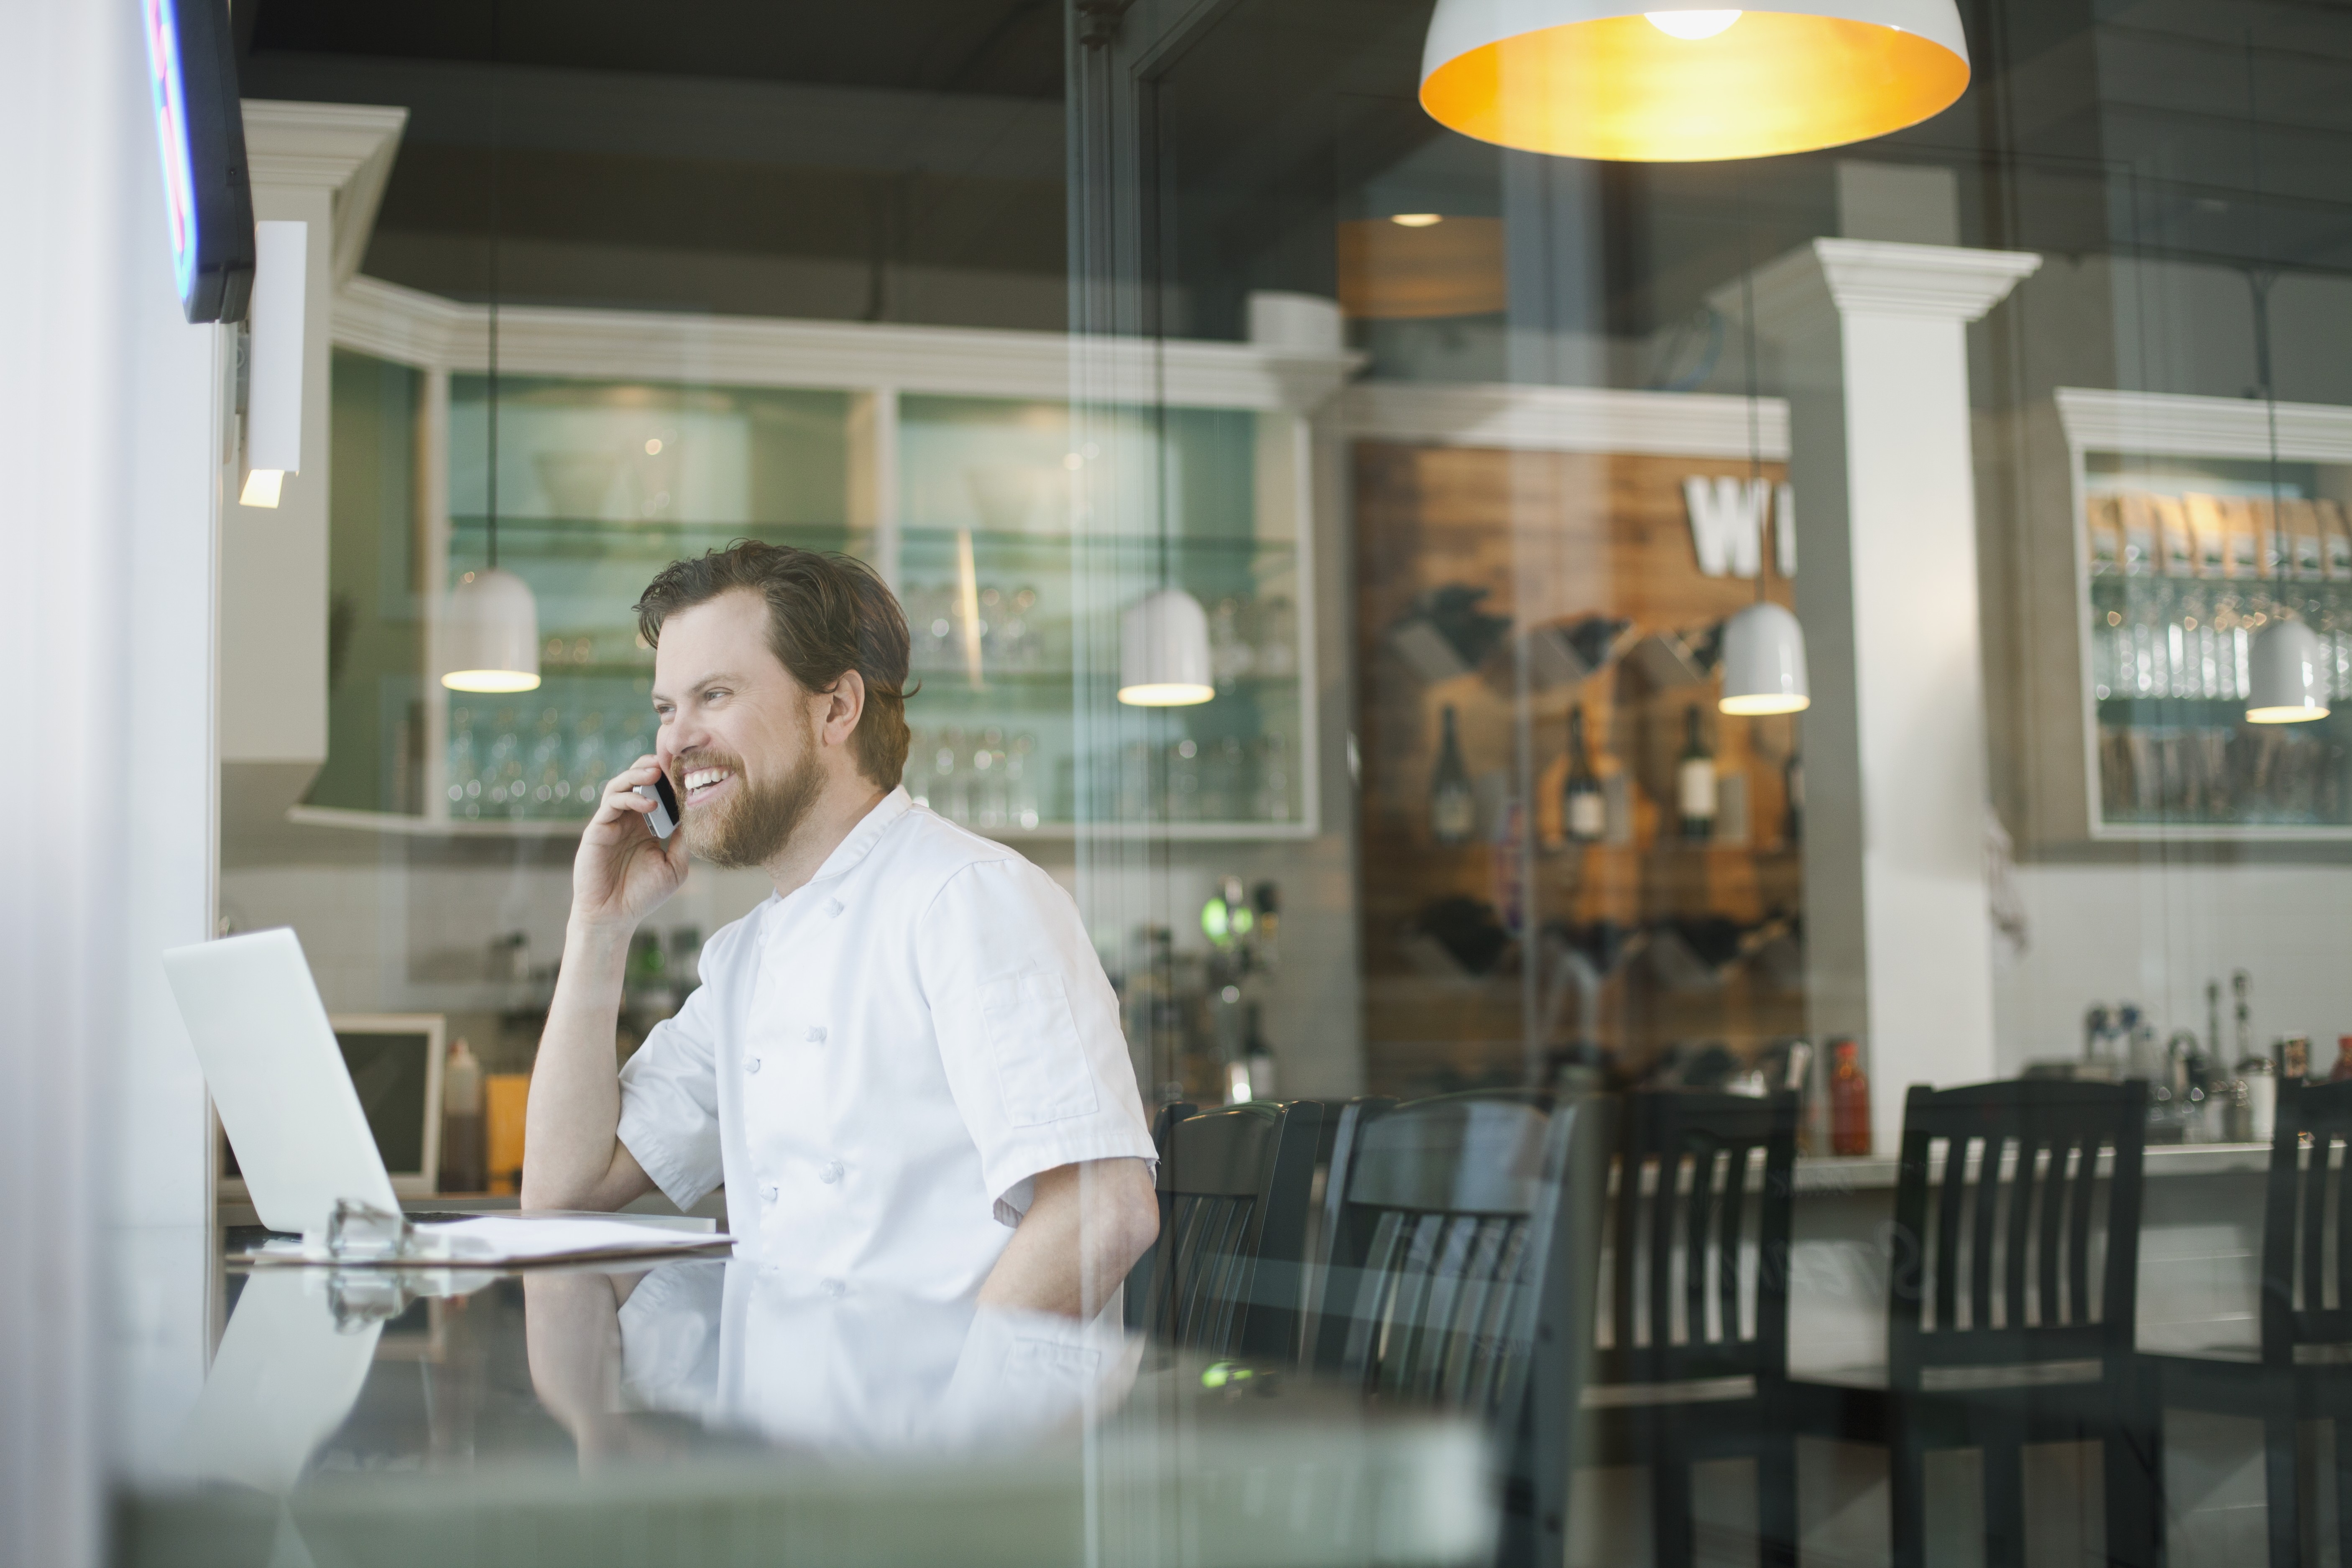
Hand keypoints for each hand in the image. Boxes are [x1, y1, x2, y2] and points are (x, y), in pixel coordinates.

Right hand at [572, 756, 687, 930]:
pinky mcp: (598, 828)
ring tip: (657, 772)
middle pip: (638, 780)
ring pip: (621, 784)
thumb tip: (699, 813)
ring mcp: (612, 821)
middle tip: (671, 761)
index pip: (658, 791)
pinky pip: (612, 803)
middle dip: (653, 766)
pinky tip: (649, 803)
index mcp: (647, 824)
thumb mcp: (675, 865)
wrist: (614, 916)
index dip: (671, 779)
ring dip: (638, 774)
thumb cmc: (643, 894)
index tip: (690, 771)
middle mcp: (628, 818)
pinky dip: (630, 797)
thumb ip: (684, 839)